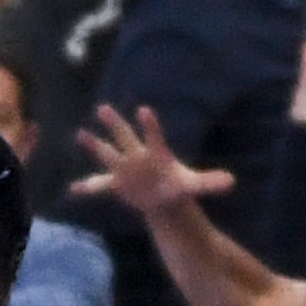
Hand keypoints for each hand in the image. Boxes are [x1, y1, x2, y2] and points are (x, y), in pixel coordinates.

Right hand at [70, 102, 234, 217]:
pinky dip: (87, 188)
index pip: (153, 136)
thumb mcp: (193, 185)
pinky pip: (99, 185)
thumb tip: (232, 181)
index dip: (150, 124)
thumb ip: (209, 181)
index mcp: (157, 154)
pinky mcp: (115, 183)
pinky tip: (73, 190)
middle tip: (103, 107)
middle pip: (124, 136)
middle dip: (114, 124)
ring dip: (94, 145)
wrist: (162, 198)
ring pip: (107, 153)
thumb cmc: (178, 185)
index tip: (144, 110)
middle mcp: (137, 156)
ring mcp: (124, 168)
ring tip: (80, 133)